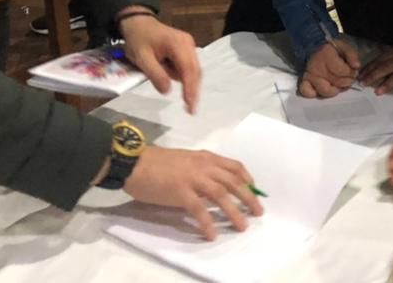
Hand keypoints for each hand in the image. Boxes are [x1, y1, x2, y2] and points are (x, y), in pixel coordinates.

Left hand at [117, 11, 201, 113]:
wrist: (137, 22)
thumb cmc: (138, 39)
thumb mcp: (141, 58)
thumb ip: (155, 74)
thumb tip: (168, 91)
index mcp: (178, 44)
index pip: (188, 69)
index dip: (190, 88)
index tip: (190, 105)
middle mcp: (188, 43)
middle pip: (195, 70)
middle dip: (194, 90)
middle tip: (191, 110)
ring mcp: (188, 45)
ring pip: (194, 69)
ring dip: (190, 85)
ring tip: (187, 103)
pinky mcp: (185, 49)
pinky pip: (189, 66)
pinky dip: (186, 78)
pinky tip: (183, 89)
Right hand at [123, 145, 262, 239]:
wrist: (134, 162)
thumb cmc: (156, 162)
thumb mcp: (184, 160)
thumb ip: (200, 169)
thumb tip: (211, 185)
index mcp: (205, 157)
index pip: (233, 166)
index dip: (247, 179)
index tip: (254, 190)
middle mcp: (203, 166)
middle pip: (233, 182)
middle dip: (249, 197)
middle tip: (258, 212)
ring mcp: (193, 178)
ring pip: (221, 195)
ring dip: (234, 212)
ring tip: (242, 226)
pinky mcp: (181, 192)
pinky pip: (199, 210)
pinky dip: (208, 223)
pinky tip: (212, 234)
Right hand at [299, 39, 359, 97]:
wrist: (314, 48)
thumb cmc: (332, 49)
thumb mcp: (344, 47)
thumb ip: (352, 56)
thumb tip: (357, 66)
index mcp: (326, 55)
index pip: (341, 71)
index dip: (351, 73)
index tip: (354, 71)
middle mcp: (316, 66)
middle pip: (336, 82)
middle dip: (347, 82)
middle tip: (349, 78)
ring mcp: (310, 75)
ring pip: (325, 91)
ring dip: (335, 90)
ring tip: (339, 85)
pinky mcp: (305, 82)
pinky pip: (307, 92)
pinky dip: (315, 94)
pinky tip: (323, 89)